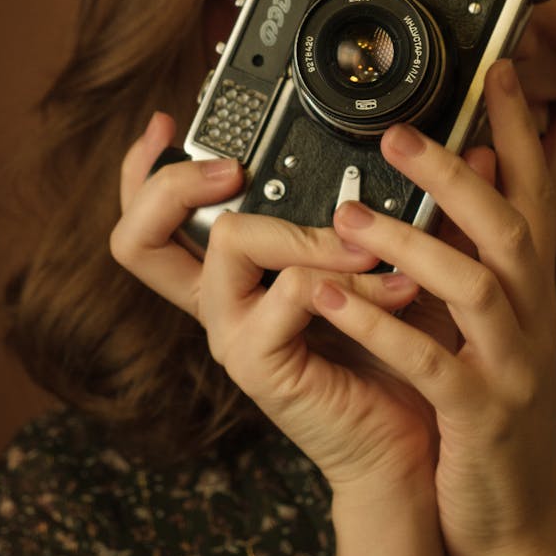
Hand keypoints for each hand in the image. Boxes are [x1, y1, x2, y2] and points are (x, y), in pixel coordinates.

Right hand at [111, 112, 435, 500]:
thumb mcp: (378, 262)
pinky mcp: (259, 364)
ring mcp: (233, 333)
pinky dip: (353, 284)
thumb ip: (375, 210)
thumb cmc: (396, 348)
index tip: (163, 121)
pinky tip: (398, 293)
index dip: (142, 170)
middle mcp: (221, 300)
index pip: (155, 221)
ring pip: (227, 241)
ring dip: (308, 232)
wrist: (415, 434)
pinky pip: (292, 292)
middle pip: (139, 235)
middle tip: (233, 169)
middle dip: (176, 184)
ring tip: (368, 253)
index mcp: (237, 274)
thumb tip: (416, 139)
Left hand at [312, 58, 555, 555]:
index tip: (498, 73)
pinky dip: (379, 326)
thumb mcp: (486, 322)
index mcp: (530, 289)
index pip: (536, 193)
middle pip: (511, 226)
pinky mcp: (479, 417)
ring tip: (346, 218)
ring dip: (410, 245)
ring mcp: (512, 367)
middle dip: (454, 175)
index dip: (521, 131)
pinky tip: (328, 299)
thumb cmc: (480, 404)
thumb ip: (475, 249)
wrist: (506, 513)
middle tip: (397, 133)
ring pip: (475, 287)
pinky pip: (431, 364)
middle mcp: (532, 318)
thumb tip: (474, 167)